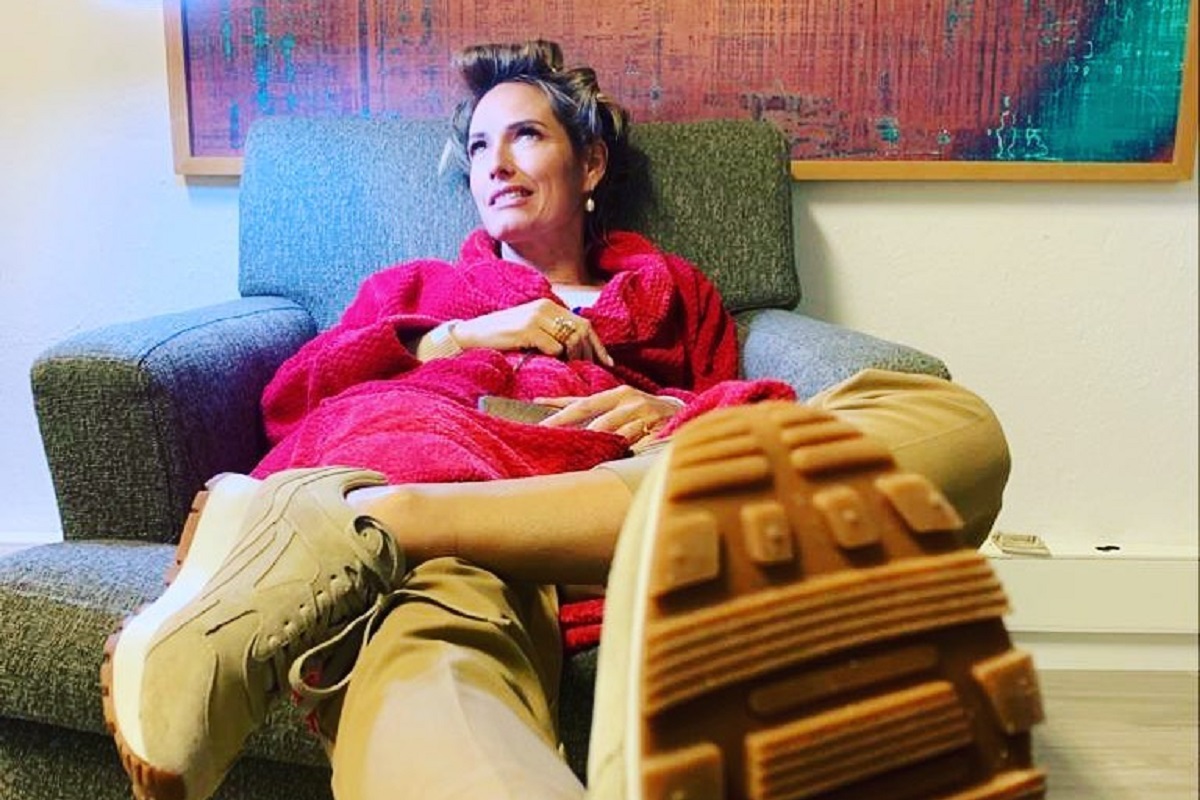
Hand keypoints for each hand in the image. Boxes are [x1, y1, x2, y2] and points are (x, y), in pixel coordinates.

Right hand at [452, 299, 612, 365]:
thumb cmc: (502, 337)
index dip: (598, 344)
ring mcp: (536, 318)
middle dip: (589, 353)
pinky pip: (553, 347)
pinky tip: (545, 362)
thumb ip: (552, 332)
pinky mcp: (527, 330)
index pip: (584, 323)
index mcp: (548, 306)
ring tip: (566, 367)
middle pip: (581, 330)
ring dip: (572, 358)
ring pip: (570, 340)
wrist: (472, 335)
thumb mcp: (531, 329)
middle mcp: (545, 308)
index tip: (607, 362)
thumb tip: (579, 350)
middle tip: (589, 370)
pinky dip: (554, 358)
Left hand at [536, 385, 681, 443]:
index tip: (535, 406)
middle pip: (590, 411)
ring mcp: (642, 414)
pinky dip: (621, 450)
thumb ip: (597, 413)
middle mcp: (628, 400)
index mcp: (616, 394)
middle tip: (545, 431)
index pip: (581, 400)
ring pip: (611, 428)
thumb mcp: (622, 407)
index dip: (558, 405)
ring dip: (593, 439)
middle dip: (565, 421)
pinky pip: (634, 442)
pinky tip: (611, 457)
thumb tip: (561, 416)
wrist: (683, 413)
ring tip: (574, 449)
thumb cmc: (645, 412)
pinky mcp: (655, 428)